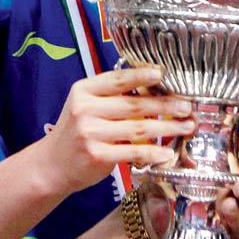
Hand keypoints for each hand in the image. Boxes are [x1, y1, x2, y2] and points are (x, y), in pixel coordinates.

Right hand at [48, 66, 194, 194]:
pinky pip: (131, 151)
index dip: (141, 76)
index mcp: (84, 90)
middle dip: (165, 105)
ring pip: (137, 127)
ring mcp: (90, 133)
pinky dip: (152, 152)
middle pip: (133, 104)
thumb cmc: (77, 131)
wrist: (51, 165)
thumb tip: (154, 89)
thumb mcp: (86, 106)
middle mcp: (85, 109)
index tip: (163, 74)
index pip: (117, 79)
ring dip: (167, 128)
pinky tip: (167, 153)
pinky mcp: (96, 155)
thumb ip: (112, 97)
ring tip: (186, 126)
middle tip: (187, 106)